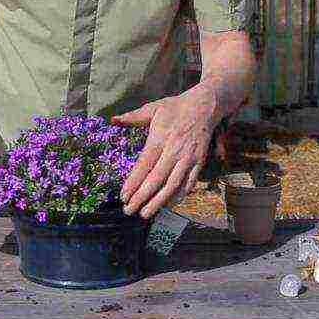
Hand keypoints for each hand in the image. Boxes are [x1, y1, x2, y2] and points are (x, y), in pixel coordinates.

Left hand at [111, 88, 218, 218]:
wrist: (204, 106)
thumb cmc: (175, 107)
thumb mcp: (153, 108)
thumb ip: (133, 117)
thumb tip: (113, 120)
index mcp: (160, 137)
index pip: (144, 164)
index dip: (133, 182)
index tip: (123, 196)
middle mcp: (174, 150)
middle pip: (156, 179)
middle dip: (142, 197)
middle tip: (129, 211)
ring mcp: (188, 157)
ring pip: (172, 184)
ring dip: (158, 201)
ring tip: (145, 213)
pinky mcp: (199, 162)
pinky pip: (189, 182)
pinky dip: (179, 195)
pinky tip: (169, 204)